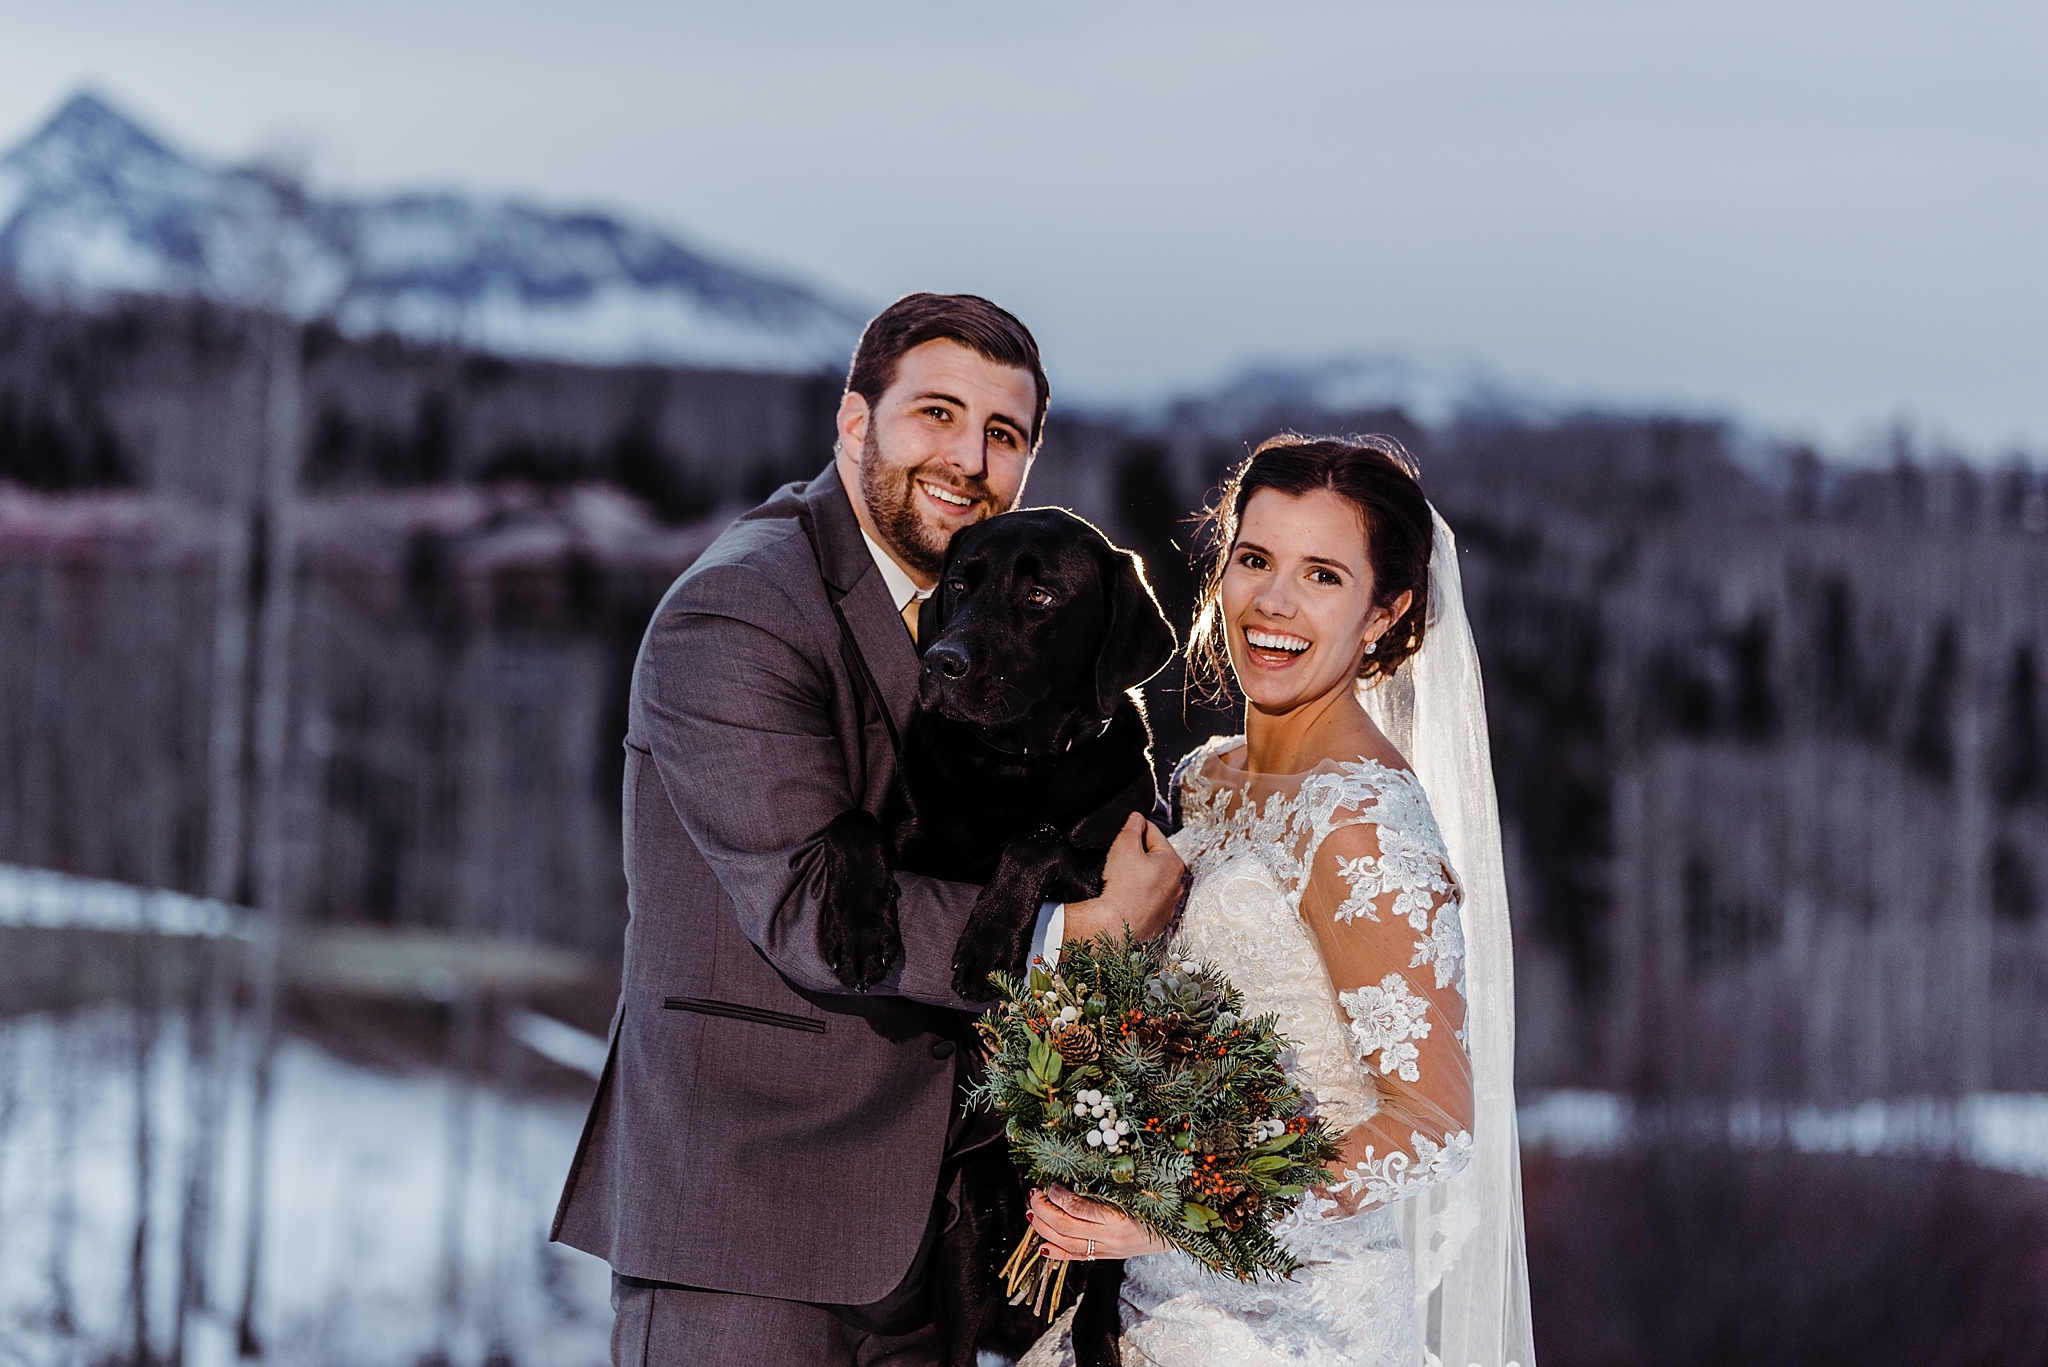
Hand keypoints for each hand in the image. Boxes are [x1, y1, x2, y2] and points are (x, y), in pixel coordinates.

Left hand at [1028, 1185, 1171, 1260]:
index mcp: (1119, 1217)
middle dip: (1044, 1210)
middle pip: (1065, 1226)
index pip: (1079, 1208)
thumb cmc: (1158, 1204)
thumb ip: (1107, 1185)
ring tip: (1032, 1213)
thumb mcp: (1136, 1189)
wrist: (1178, 1230)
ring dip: (1043, 1228)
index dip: (1059, 1196)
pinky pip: (1075, 1258)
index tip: (1051, 1184)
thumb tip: (1075, 1175)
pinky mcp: (1106, 1257)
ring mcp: (1107, 1250)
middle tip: (1034, 1194)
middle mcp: (1111, 1238)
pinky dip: (1056, 1252)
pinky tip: (1042, 1245)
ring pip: (1065, 1244)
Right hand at [1063, 813, 1182, 944]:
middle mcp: (1178, 884)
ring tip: (1123, 878)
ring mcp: (1170, 904)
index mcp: (1174, 862)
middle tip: (1120, 858)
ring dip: (1141, 876)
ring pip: (1154, 880)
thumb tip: (1137, 818)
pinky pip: (1151, 900)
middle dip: (1139, 854)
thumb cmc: (1122, 886)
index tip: (1123, 832)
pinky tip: (1127, 896)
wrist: (1114, 924)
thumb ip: (1132, 826)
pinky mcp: (1160, 920)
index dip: (1136, 830)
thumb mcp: (1124, 845)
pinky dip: (1141, 896)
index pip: (1154, 834)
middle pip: (1156, 858)